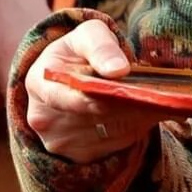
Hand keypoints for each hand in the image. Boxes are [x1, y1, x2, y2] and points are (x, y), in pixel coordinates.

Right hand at [23, 18, 162, 162]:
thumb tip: (118, 70)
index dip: (98, 98)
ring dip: (133, 119)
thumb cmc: (79, 53)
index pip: (68, 98)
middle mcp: (43, 117)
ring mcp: (59, 141)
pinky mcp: (77, 156)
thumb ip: (101, 48)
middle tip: (152, 96)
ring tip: (150, 101)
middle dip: (124, 106)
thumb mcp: (88, 36)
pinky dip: (131, 131)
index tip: (124, 93)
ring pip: (108, 134)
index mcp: (39, 83)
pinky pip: (113, 146)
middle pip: (93, 118)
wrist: (69, 75)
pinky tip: (139, 114)